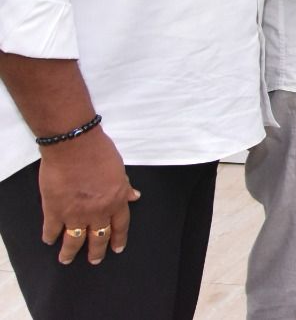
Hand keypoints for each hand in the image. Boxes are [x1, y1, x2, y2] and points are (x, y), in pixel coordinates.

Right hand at [39, 129, 138, 264]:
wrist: (74, 146)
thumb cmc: (99, 152)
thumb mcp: (119, 169)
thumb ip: (124, 186)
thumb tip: (135, 196)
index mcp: (116, 200)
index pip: (121, 225)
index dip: (119, 238)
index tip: (117, 248)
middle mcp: (98, 211)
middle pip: (99, 237)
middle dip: (97, 251)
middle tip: (94, 260)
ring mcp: (75, 213)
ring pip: (74, 240)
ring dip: (71, 252)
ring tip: (67, 259)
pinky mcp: (54, 211)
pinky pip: (52, 230)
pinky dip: (50, 237)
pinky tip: (49, 241)